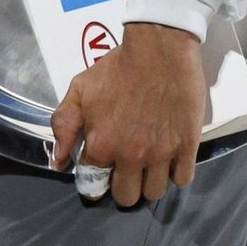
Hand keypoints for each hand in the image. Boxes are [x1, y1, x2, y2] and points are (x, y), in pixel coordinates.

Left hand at [50, 22, 206, 205]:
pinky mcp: (187, 147)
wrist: (159, 47)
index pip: (94, 186)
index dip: (97, 181)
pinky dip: (176, 173)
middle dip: (124, 186)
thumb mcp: (80, 89)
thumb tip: (59, 162)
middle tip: (128, 169)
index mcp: (101, 144)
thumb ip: (64, 125)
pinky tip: (170, 158)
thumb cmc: (117, 67)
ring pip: (155, 193)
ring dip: (150, 182)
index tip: (104, 172)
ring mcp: (160, 154)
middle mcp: (130, 156)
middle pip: (126, 198)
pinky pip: (182, 179)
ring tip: (150, 164)